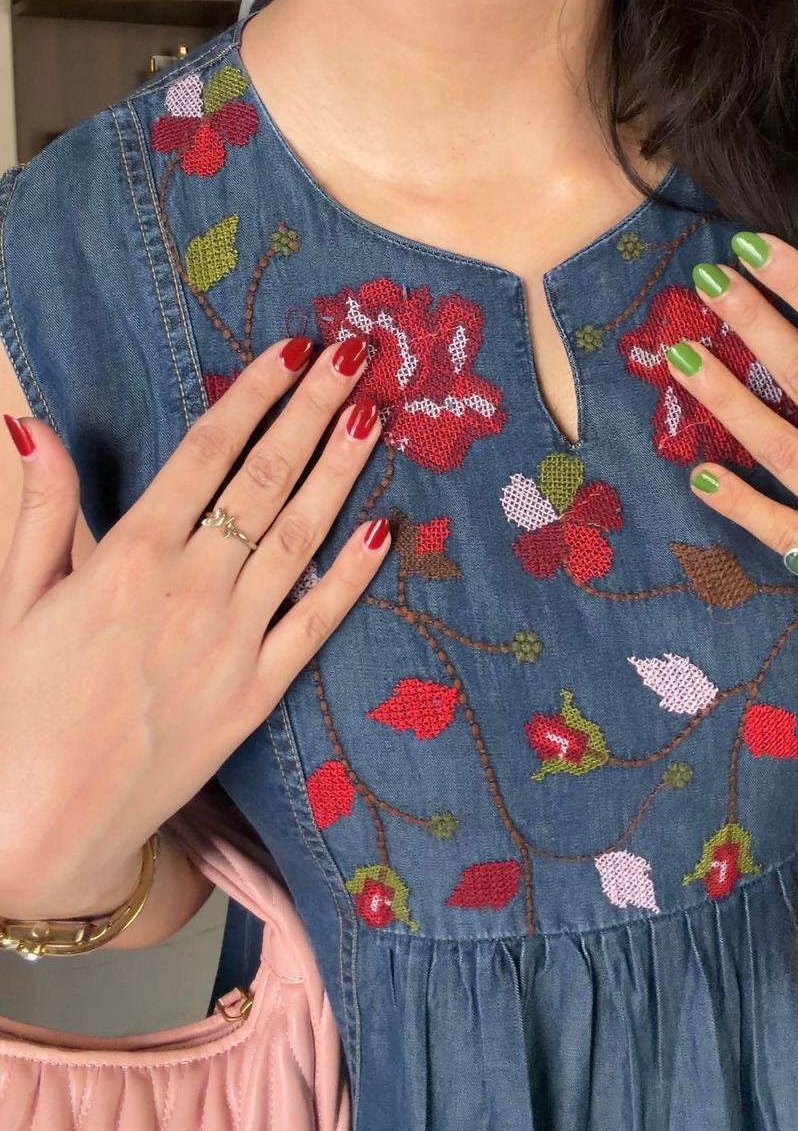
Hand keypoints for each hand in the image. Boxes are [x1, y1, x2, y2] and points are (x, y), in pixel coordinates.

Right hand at [0, 334, 388, 915]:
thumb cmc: (17, 707)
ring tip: (376, 413)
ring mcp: (231, 641)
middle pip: (268, 477)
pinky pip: (316, 623)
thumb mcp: (11, 596)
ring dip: (344, 469)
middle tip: (357, 354)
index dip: (254, 393)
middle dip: (314, 408)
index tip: (292, 348)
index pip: (208, 450)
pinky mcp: (255, 694)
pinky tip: (385, 531)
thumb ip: (39, 507)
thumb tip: (34, 422)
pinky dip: (352, 576)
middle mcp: (191, 586)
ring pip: (302, 535)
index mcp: (129, 553)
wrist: (39, 825)